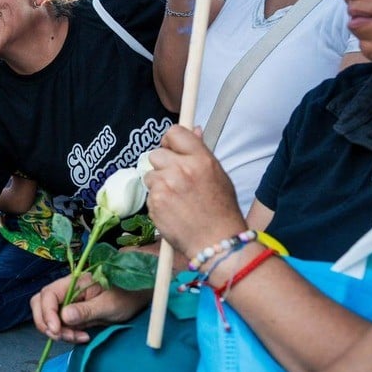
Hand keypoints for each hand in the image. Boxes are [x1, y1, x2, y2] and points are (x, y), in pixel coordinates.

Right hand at [31, 273, 151, 343]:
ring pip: (48, 316)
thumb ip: (86, 310)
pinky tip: (82, 337)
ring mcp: (69, 302)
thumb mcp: (109, 305)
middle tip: (62, 336)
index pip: (48, 294)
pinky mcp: (73, 313)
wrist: (138, 295)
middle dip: (46, 323)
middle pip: (41, 303)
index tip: (57, 330)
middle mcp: (67, 290)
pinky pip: (61, 324)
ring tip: (78, 337)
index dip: (47, 313)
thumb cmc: (127, 295)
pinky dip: (66, 333)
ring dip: (57, 331)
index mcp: (73, 282)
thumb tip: (64, 316)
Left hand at [143, 125, 245, 258]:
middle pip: (155, 154)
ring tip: (177, 198)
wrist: (217, 243)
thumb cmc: (221, 210)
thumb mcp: (218, 175)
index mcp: (200, 160)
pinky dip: (157, 201)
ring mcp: (165, 186)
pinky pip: (149, 194)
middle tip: (176, 180)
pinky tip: (173, 210)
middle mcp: (181, 169)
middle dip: (162, 165)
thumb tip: (194, 129)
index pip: (174, 132)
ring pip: (149, 175)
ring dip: (158, 184)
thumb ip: (201, 152)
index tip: (172, 150)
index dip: (171, 142)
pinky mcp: (154, 203)